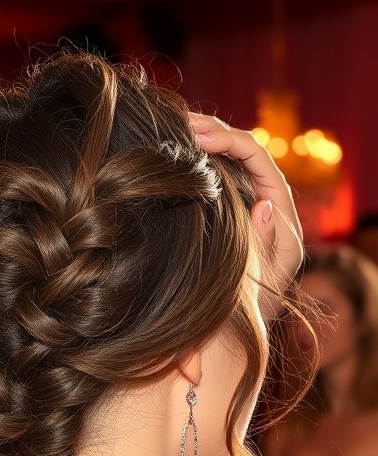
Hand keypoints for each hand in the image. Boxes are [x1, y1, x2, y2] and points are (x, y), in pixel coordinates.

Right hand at [188, 112, 303, 301]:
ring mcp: (245, 206)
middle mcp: (266, 203)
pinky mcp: (227, 213)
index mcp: (281, 214)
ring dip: (204, 139)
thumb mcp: (260, 283)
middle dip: (214, 130)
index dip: (231, 141)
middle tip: (180, 121)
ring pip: (229, 160)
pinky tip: (172, 152)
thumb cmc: (248, 312)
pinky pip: (215, 177)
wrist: (233, 334)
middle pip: (245, 151)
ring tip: (174, 127)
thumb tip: (265, 204)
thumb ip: (266, 246)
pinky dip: (196, 160)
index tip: (200, 137)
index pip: (260, 160)